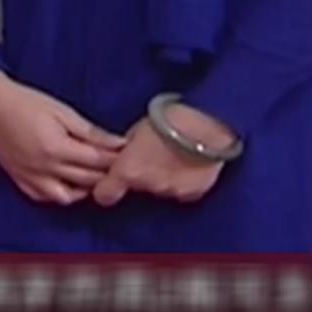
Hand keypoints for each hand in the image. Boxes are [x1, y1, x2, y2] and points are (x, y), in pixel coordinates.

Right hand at [0, 69, 126, 205]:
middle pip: (87, 181)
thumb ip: (90, 131)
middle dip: (107, 175)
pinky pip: (45, 198)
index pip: (97, 162)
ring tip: (96, 176)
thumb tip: (117, 142)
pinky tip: (70, 184)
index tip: (129, 155)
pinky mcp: (20, 180)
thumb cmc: (25, 101)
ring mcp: (31, 178)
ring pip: (68, 197)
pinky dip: (61, 195)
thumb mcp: (62, 111)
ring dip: (86, 189)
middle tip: (120, 167)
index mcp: (57, 148)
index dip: (116, 159)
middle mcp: (45, 169)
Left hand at [91, 103, 234, 206]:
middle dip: (142, 178)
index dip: (106, 189)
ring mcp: (173, 193)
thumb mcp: (137, 129)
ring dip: (164, 179)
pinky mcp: (195, 194)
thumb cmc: (169, 116)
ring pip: (162, 191)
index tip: (110, 183)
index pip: (104, 195)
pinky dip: (185, 182)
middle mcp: (148, 187)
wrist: (207, 121)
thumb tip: (127, 156)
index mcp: (128, 170)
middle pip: (137, 190)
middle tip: (153, 157)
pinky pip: (184, 192)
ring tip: (175, 158)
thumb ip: (129, 149)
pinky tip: (191, 165)